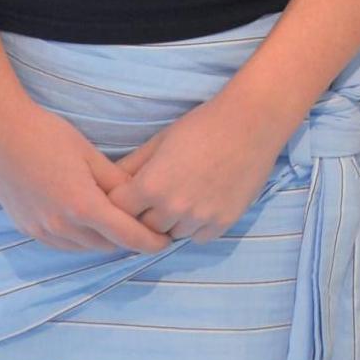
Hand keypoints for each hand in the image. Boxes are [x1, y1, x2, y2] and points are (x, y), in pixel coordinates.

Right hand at [0, 99, 174, 255]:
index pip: (126, 235)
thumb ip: (116, 180)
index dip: (149, 242)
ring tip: (120, 225)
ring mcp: (42, 231)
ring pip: (84, 248)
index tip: (166, 241)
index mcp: (83, 206)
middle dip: (128, 240)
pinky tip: (88, 223)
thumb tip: (140, 196)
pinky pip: (63, 244)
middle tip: (147, 227)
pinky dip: (81, 239)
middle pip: (107, 245)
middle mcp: (62, 226)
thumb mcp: (90, 154)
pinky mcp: (27, 229)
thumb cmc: (48, 136)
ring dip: (104, 241)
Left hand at [103, 90, 289, 244]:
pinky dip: (196, 225)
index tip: (130, 194)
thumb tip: (108, 184)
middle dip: (145, 214)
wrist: (252, 122)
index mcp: (151, 186)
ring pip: (171, 235)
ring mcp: (199, 219)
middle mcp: (172, 208)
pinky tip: (203, 201)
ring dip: (172, 222)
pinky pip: (198, 237)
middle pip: (143, 228)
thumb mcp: (160, 140)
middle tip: (158, 195)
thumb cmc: (202, 125)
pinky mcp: (222, 224)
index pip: (118, 211)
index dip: (122, 202)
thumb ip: (132, 166)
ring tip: (184, 195)